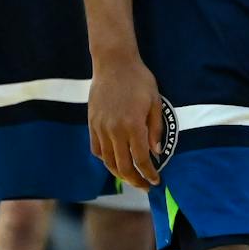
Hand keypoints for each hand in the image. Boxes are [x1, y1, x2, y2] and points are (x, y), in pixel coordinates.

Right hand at [89, 48, 163, 186]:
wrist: (113, 63)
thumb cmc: (139, 80)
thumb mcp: (155, 102)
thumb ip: (155, 129)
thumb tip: (156, 152)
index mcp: (133, 125)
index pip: (141, 160)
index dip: (149, 174)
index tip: (156, 181)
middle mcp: (115, 130)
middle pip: (123, 166)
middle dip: (135, 180)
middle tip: (144, 186)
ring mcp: (101, 127)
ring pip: (108, 161)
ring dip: (120, 174)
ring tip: (130, 177)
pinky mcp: (92, 123)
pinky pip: (97, 149)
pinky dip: (105, 159)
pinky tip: (114, 161)